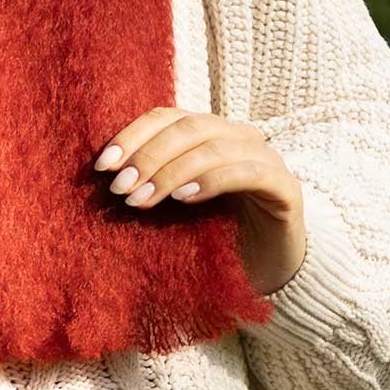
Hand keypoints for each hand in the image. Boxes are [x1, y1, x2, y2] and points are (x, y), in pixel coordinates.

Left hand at [93, 106, 306, 297]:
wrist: (271, 272)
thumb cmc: (213, 233)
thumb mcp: (174, 202)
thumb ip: (150, 181)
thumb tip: (106, 174)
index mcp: (208, 131)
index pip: (165, 117)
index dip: (131, 136)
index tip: (103, 166)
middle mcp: (238, 136)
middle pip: (187, 128)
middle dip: (148, 156)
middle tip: (120, 188)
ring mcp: (266, 158)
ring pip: (214, 148)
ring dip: (171, 172)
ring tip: (142, 200)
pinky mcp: (286, 187)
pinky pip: (248, 172)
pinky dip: (211, 181)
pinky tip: (184, 200)